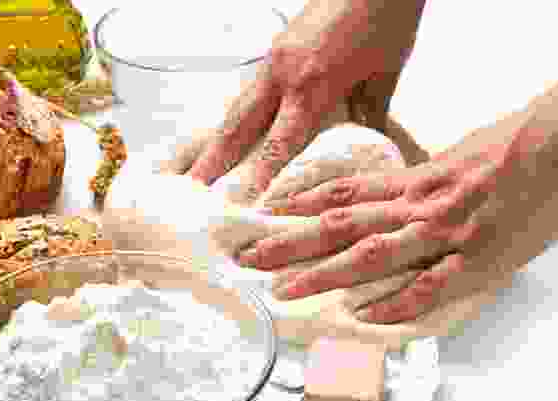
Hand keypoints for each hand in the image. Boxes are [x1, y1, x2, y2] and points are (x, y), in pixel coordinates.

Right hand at [176, 0, 425, 197]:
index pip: (277, 142)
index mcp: (310, 83)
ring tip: (198, 166)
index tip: (242, 203)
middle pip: (238, 126)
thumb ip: (369, 111)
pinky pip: (250, 90)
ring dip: (217, 139)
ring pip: (238, 107)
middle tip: (193, 189)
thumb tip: (365, 140)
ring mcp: (274, 59)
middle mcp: (282, 73)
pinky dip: (237, 116)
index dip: (259, 176)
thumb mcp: (385, 72)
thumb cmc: (387, 17)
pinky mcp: (276, 48)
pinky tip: (229, 133)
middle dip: (214, 160)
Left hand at [237, 131, 557, 323]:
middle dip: (291, 243)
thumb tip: (381, 196)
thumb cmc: (511, 149)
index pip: (343, 194)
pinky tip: (364, 315)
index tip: (263, 217)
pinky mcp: (477, 260)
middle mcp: (417, 207)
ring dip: (324, 274)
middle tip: (249, 258)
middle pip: (341, 226)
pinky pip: (431, 287)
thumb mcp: (452, 159)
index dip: (299, 205)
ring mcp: (444, 235)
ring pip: (372, 256)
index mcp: (413, 182)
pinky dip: (398, 302)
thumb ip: (415, 182)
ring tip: (283, 289)